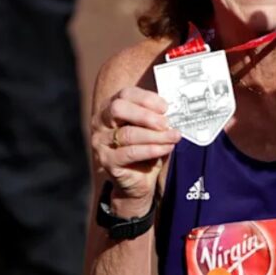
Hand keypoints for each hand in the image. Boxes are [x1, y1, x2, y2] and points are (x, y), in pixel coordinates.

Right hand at [90, 87, 180, 209]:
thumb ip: (157, 116)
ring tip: (173, 137)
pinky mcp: (106, 161)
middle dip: (146, 115)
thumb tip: (175, 109)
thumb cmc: (146, 149)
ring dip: (155, 135)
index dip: (147, 99)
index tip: (165, 107)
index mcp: (111, 107)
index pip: (126, 94)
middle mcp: (101, 122)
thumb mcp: (151, 128)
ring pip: (128, 133)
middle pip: (118, 108)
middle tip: (166, 123)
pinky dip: (151, 150)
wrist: (138, 180)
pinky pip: (130, 153)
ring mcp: (101, 142)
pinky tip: (165, 148)